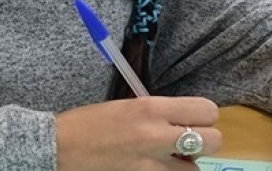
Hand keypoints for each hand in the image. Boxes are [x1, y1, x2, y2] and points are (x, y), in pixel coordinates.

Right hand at [57, 96, 221, 169]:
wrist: (57, 147)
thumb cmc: (89, 123)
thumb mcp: (127, 106)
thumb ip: (158, 114)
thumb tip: (183, 122)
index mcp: (152, 108)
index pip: (207, 110)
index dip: (204, 117)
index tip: (193, 120)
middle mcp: (157, 135)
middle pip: (214, 141)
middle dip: (204, 143)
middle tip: (186, 144)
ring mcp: (151, 165)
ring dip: (187, 166)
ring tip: (169, 162)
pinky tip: (156, 170)